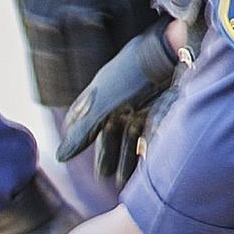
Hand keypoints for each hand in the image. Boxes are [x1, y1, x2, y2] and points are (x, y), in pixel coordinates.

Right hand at [56, 22, 178, 185]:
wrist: (173, 51)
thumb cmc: (134, 73)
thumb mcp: (103, 102)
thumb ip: (83, 131)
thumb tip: (60, 157)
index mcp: (103, 93)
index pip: (85, 119)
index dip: (79, 137)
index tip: (69, 155)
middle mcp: (122, 97)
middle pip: (111, 131)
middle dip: (108, 153)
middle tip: (104, 176)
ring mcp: (144, 101)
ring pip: (133, 135)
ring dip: (128, 157)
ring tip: (125, 182)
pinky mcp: (165, 105)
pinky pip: (153, 130)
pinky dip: (149, 148)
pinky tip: (149, 165)